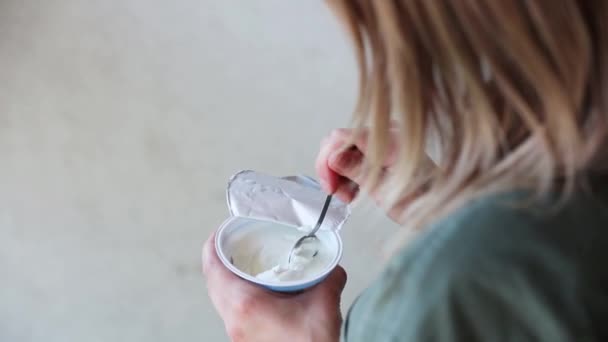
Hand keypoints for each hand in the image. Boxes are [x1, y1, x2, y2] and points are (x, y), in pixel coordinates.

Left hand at [202, 233, 346, 341]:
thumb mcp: (324, 303)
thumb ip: (329, 277)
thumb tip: (333, 266)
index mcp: (245, 305)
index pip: (214, 270)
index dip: (212, 246)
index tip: (219, 231)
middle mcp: (234, 320)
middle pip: (213, 283)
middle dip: (218, 259)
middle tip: (231, 242)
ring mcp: (236, 333)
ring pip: (220, 299)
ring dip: (226, 278)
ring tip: (241, 262)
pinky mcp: (245, 341)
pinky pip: (231, 312)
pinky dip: (236, 295)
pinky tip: (255, 291)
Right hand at [315, 127, 430, 223]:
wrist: (440, 206)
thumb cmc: (421, 200)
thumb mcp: (384, 190)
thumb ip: (357, 170)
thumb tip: (333, 158)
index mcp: (388, 140)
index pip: (340, 137)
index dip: (327, 160)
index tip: (329, 185)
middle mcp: (384, 134)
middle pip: (338, 142)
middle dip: (330, 168)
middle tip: (336, 193)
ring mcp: (382, 140)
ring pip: (342, 151)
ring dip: (338, 174)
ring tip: (348, 196)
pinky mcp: (381, 149)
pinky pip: (353, 156)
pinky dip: (348, 174)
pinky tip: (355, 190)